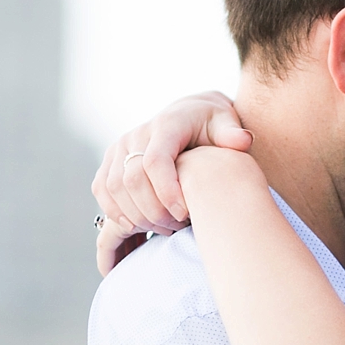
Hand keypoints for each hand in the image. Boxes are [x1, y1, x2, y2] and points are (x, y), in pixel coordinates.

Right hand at [93, 93, 252, 276]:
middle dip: (154, 211)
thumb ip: (232, 133)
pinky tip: (139, 226)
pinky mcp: (110, 163)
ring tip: (166, 228)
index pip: (155, 161)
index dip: (166, 192)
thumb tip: (242, 141)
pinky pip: (102, 191)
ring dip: (137, 216)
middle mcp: (136, 135)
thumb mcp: (226, 123)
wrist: (191, 116)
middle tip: (179, 227)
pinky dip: (116, 213)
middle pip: (132, 180)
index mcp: (166, 125)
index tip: (186, 215)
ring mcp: (119, 148)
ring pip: (114, 189)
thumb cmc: (213, 125)